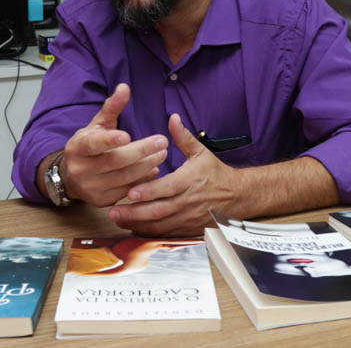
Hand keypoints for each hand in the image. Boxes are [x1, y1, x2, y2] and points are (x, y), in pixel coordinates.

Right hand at [59, 83, 168, 206]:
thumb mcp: (97, 125)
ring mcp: (91, 188)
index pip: (93, 144)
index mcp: (78, 147)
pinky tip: (154, 170)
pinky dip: (142, 181)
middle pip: (114, 161)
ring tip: (162, 154)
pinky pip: (126, 191)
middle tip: (162, 142)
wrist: (71, 177)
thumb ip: (112, 107)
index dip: (109, 140)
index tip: (128, 135)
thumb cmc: (89, 146)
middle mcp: (81, 169)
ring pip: (123, 178)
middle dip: (141, 151)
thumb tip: (125, 87)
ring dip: (146, 166)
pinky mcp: (102, 201)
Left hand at [107, 113, 240, 235]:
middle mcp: (188, 201)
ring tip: (118, 220)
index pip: (167, 188)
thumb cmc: (215, 173)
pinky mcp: (187, 228)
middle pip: (159, 210)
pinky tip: (133, 227)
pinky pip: (165, 233)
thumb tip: (172, 117)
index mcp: (190, 180)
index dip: (148, 191)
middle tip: (114, 211)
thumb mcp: (201, 152)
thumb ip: (183, 137)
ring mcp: (188, 217)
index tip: (130, 192)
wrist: (236, 196)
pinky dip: (148, 232)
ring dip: (138, 224)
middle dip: (135, 212)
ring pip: (160, 224)